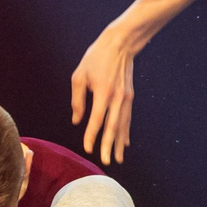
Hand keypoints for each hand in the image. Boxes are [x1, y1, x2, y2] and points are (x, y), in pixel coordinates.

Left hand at [70, 23, 138, 164]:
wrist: (120, 44)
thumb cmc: (97, 58)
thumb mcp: (80, 75)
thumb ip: (77, 100)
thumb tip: (77, 120)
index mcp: (103, 92)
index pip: (97, 119)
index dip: (92, 135)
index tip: (88, 148)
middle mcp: (117, 98)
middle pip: (113, 127)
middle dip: (109, 146)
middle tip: (107, 162)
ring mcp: (126, 98)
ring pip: (122, 125)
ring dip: (119, 143)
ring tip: (117, 159)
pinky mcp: (129, 96)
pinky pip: (127, 118)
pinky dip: (125, 132)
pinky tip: (125, 143)